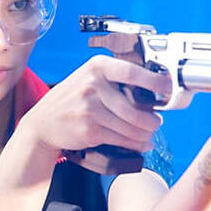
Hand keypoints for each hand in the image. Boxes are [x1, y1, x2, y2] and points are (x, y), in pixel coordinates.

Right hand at [21, 55, 170, 153]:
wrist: (43, 123)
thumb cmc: (72, 100)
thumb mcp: (89, 79)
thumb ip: (114, 80)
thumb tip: (152, 91)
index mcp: (97, 66)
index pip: (132, 72)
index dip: (154, 81)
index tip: (167, 87)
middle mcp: (93, 84)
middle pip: (134, 107)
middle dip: (151, 119)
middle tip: (157, 121)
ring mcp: (90, 108)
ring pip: (130, 126)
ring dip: (145, 133)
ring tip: (150, 134)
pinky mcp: (89, 129)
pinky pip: (121, 138)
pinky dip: (135, 143)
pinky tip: (140, 143)